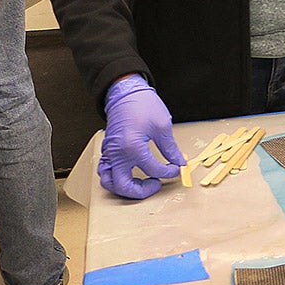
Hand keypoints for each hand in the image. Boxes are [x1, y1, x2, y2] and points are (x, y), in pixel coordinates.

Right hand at [99, 74, 185, 199]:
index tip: (177, 168)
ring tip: (142, 183)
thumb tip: (179, 162)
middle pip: (123, 186)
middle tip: (156, 184)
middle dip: (141, 191)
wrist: (125, 92)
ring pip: (109, 182)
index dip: (168, 172)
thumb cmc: (142, 105)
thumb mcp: (162, 126)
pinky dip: (115, 178)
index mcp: (132, 148)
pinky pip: (106, 172)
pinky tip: (130, 174)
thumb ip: (170, 149)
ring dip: (125, 188)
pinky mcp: (107, 151)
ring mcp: (109, 154)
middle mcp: (116, 154)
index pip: (153, 170)